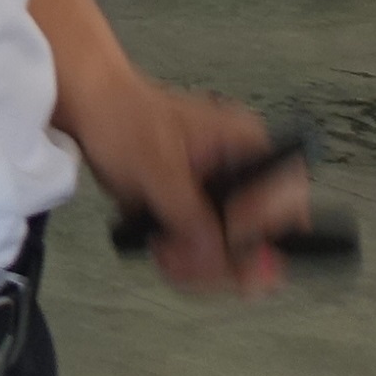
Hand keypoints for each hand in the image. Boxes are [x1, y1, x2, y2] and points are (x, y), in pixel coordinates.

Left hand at [69, 75, 304, 296]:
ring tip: (166, 253)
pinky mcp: (198, 217)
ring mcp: (221, 198)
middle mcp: (243, 174)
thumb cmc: (124, 117)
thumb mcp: (159, 167)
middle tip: (184, 259)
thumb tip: (213, 255)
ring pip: (234, 255)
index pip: (286, 198)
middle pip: (263, 238)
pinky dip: (186, 262)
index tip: (229, 242)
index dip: (264, 229)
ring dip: (200, 266)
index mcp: (248, 146)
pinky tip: (162, 251)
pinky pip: (207, 255)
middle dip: (223, 259)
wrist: (88, 110)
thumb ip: (188, 214)